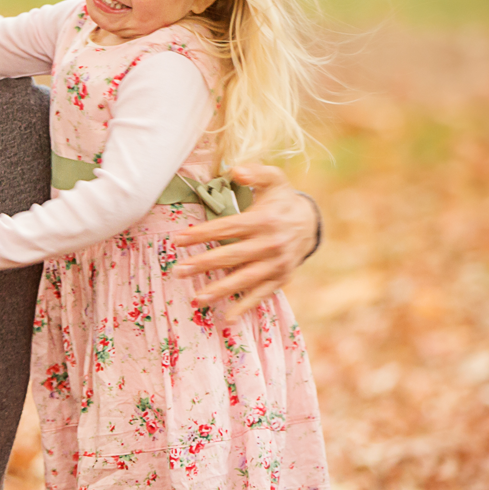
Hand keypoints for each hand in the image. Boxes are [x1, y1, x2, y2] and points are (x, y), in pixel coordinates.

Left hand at [168, 165, 318, 322]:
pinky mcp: (281, 278)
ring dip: (219, 290)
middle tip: (178, 271)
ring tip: (196, 299)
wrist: (310, 222)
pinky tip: (226, 319)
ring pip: (244, 279)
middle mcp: (270, 244)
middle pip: (232, 256)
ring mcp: (276, 264)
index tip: (178, 239)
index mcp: (264, 220)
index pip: (227, 227)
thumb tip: (235, 170)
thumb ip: (255, 172)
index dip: (202, 234)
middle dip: (204, 265)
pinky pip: (261, 295)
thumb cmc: (281, 200)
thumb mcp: (274, 179)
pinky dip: (244, 307)